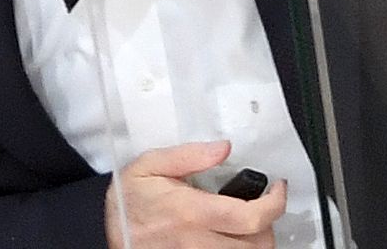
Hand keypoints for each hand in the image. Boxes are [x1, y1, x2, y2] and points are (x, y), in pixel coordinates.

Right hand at [106, 139, 287, 248]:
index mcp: (191, 212)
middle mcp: (197, 243)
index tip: (278, 189)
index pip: (250, 217)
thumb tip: (224, 148)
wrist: (108, 234)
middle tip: (262, 205)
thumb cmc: (129, 200)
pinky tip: (232, 237)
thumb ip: (188, 155)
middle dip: (269, 224)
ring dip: (256, 241)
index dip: (275, 204)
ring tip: (249, 223)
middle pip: (257, 245)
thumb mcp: (149, 165)